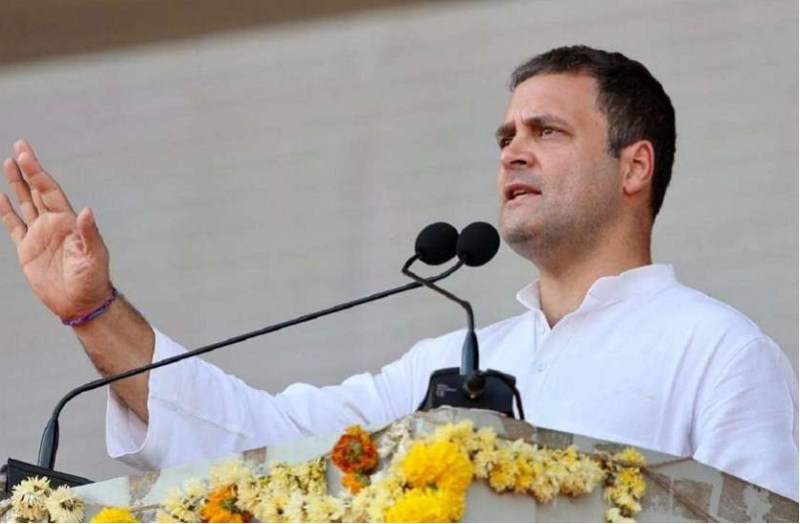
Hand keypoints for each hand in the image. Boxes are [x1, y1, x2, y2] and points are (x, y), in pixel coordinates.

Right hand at [0, 140, 111, 320]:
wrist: (81, 303)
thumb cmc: (93, 280)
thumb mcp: (95, 256)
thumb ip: (90, 233)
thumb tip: (87, 210)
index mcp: (68, 222)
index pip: (49, 191)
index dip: (37, 172)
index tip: (25, 154)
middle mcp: (53, 224)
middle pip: (37, 190)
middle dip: (28, 169)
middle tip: (20, 146)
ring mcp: (39, 235)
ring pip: (25, 203)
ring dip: (17, 184)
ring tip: (8, 163)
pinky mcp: (27, 250)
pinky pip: (14, 225)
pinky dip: (6, 211)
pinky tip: (0, 197)